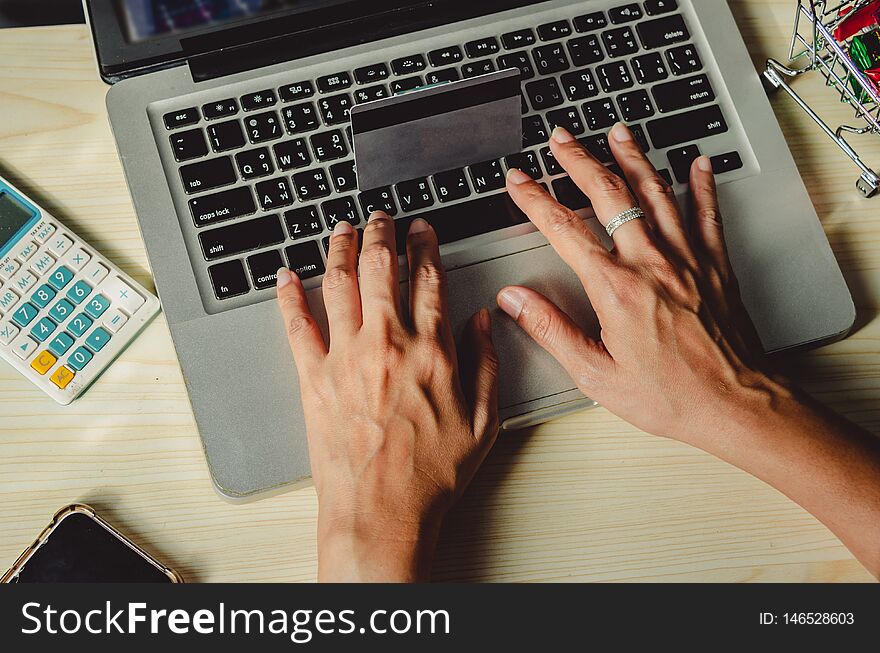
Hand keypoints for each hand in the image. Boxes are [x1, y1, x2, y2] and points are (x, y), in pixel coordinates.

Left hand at [276, 215, 498, 581]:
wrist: (382, 511)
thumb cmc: (431, 475)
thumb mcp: (484, 421)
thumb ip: (486, 364)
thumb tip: (484, 322)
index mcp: (432, 350)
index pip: (429, 280)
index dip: (425, 246)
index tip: (422, 230)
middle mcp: (387, 343)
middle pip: (380, 269)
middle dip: (381, 234)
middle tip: (380, 218)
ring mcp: (346, 357)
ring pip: (338, 283)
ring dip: (339, 249)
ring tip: (341, 229)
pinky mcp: (313, 378)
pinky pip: (296, 325)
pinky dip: (287, 296)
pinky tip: (285, 277)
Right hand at [498, 125, 879, 577]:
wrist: (735, 405)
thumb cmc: (669, 396)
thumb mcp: (595, 374)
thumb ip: (551, 331)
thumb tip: (515, 301)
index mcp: (615, 290)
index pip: (565, 230)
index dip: (536, 199)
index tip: (519, 181)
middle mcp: (651, 265)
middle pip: (610, 196)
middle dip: (580, 161)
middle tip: (561, 139)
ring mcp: (687, 260)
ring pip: (656, 193)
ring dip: (633, 158)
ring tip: (617, 133)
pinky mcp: (716, 265)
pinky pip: (707, 213)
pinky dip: (702, 184)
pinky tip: (697, 162)